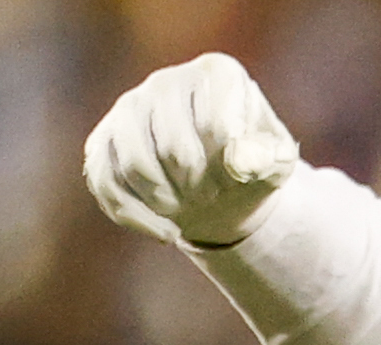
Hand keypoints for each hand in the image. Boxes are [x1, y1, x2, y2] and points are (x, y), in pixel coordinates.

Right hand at [84, 54, 299, 248]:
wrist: (222, 186)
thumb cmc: (253, 168)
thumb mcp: (277, 165)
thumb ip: (269, 159)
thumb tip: (240, 161)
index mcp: (217, 75)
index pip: (218, 125)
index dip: (230, 166)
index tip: (241, 176)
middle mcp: (167, 82)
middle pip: (174, 150)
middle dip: (200, 187)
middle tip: (214, 195)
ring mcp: (129, 108)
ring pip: (135, 166)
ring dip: (168, 201)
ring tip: (190, 205)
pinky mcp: (103, 142)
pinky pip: (105, 183)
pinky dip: (139, 218)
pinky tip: (167, 233)